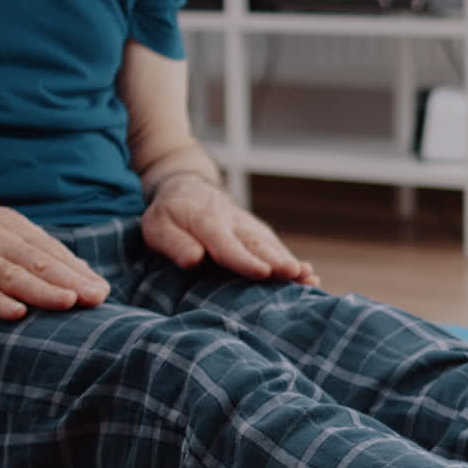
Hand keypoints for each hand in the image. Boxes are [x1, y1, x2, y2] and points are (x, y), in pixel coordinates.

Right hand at [0, 190, 110, 319]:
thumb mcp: (3, 229)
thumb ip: (39, 250)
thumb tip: (82, 271)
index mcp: (14, 228)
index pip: (51, 251)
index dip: (77, 271)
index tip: (102, 290)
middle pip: (38, 262)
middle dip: (70, 281)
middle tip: (97, 297)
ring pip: (12, 275)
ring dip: (41, 290)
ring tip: (68, 302)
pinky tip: (16, 313)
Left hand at [142, 173, 318, 285]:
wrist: (188, 189)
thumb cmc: (170, 215)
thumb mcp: (157, 228)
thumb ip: (175, 244)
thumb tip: (194, 260)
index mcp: (207, 222)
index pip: (227, 244)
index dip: (245, 260)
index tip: (264, 272)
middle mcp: (234, 223)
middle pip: (258, 244)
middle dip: (278, 260)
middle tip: (297, 275)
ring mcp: (249, 227)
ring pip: (271, 245)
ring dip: (290, 262)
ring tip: (310, 278)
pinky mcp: (258, 233)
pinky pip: (276, 247)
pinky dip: (292, 260)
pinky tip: (310, 276)